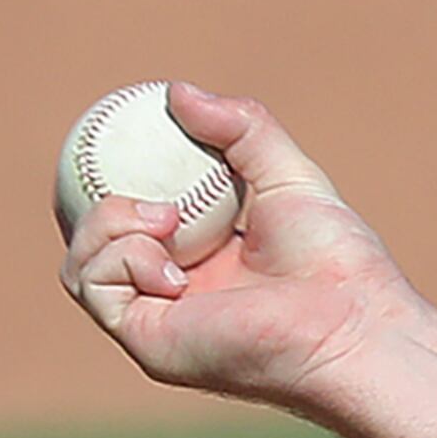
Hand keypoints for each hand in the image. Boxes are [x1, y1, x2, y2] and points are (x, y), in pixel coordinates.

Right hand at [56, 83, 416, 415]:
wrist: (355, 326)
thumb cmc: (338, 263)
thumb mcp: (287, 174)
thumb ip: (240, 128)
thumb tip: (175, 92)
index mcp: (204, 260)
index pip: (133, 217)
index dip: (111, 177)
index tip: (114, 135)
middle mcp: (176, 294)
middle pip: (93, 240)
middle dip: (90, 197)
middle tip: (112, 162)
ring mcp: (159, 321)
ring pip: (82, 263)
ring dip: (106, 221)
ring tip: (167, 216)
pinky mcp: (149, 345)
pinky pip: (93, 286)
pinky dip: (119, 255)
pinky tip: (168, 259)